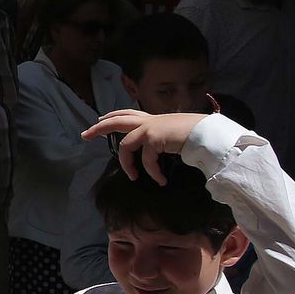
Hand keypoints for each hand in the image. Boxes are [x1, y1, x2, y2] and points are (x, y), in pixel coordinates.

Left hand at [82, 111, 205, 184]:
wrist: (209, 134)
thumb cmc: (197, 136)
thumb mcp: (175, 135)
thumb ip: (162, 139)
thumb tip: (155, 150)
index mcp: (154, 119)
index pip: (129, 114)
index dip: (113, 116)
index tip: (100, 119)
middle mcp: (150, 121)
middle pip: (118, 120)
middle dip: (99, 127)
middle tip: (85, 135)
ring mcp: (150, 128)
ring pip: (126, 144)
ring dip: (127, 163)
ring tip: (132, 176)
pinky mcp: (153, 138)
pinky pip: (146, 160)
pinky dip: (152, 171)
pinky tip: (161, 180)